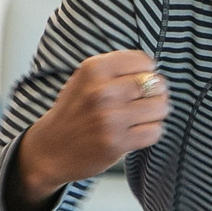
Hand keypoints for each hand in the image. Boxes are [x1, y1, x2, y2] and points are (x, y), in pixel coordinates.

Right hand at [12, 50, 168, 210]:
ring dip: (156, 113)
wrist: (52, 149)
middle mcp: (102, 91)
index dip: (148, 72)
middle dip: (156, 92)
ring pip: (160, 107)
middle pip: (155, 84)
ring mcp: (110, 119)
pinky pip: (155, 131)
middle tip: (144, 101)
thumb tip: (154, 72)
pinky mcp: (117, 143)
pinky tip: (138, 131)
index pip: (144, 61)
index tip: (140, 81)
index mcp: (94, 69)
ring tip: (142, 116)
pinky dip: (152, 131)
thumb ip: (115, 70)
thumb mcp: (85, 79)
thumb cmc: (73, 112)